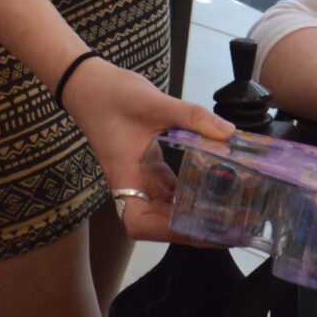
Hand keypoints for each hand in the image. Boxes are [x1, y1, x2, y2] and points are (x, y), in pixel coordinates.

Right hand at [59, 57, 233, 243]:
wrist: (87, 83)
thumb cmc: (109, 95)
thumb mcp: (153, 103)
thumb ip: (191, 116)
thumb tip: (228, 132)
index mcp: (126, 175)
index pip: (139, 222)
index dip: (167, 233)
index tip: (197, 230)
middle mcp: (132, 183)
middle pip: (158, 221)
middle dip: (191, 229)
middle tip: (229, 227)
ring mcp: (139, 176)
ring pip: (165, 206)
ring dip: (192, 213)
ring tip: (228, 214)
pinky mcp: (147, 165)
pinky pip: (168, 187)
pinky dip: (188, 191)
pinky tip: (212, 188)